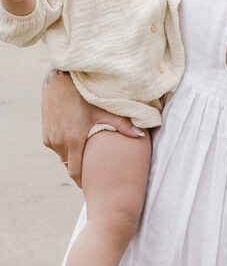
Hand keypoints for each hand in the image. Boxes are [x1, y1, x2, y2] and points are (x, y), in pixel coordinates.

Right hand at [42, 70, 144, 186]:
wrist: (60, 81)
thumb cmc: (85, 95)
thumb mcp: (104, 110)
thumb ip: (122, 125)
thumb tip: (141, 135)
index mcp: (74, 140)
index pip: (76, 173)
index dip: (84, 181)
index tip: (92, 185)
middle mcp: (59, 142)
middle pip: (70, 166)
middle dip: (81, 168)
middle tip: (94, 171)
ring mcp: (50, 139)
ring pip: (62, 157)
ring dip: (72, 156)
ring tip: (86, 153)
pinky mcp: (45, 134)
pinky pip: (56, 147)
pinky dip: (65, 147)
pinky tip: (75, 138)